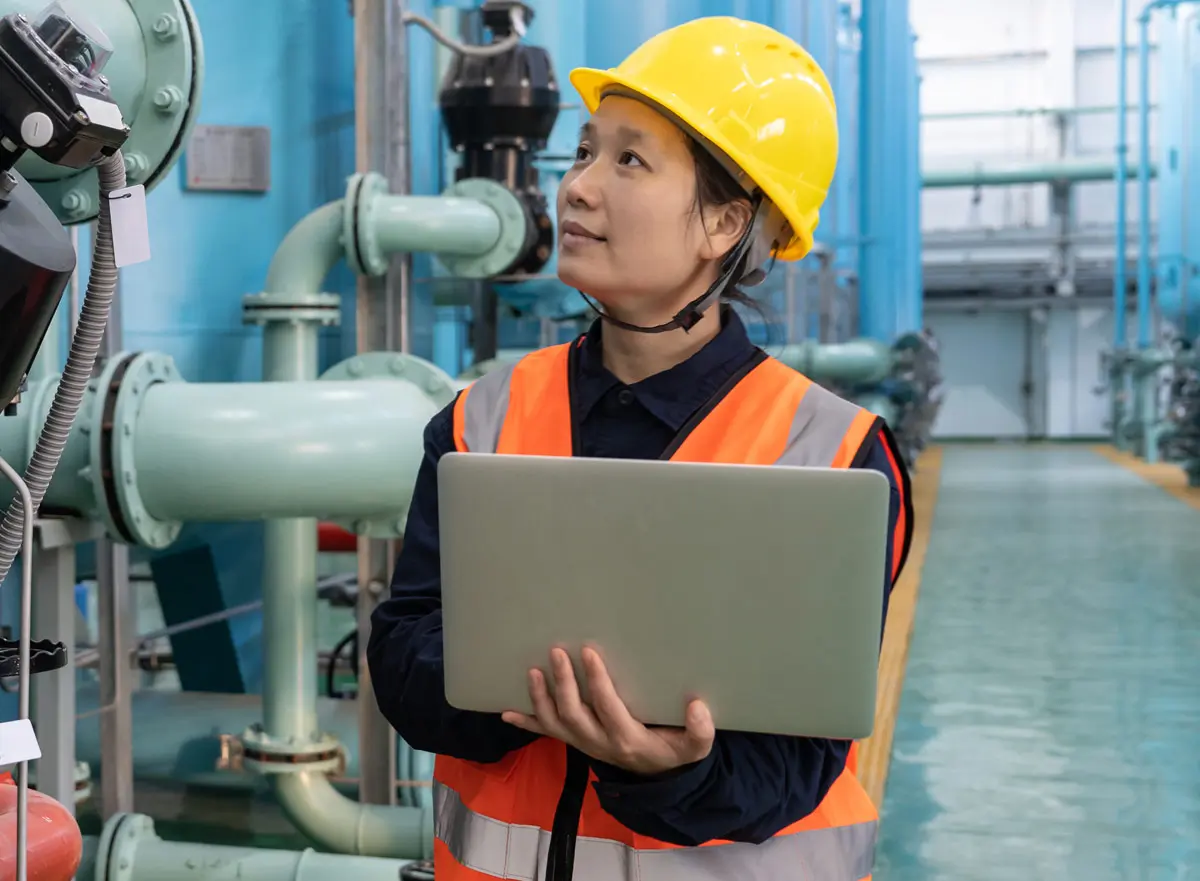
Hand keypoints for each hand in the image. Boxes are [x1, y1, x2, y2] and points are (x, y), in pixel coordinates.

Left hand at [501, 646, 714, 775]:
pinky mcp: (576, 742)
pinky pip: (547, 733)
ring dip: (541, 698)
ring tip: (533, 671)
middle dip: (563, 683)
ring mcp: (584, 743)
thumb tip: (698, 706)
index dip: (597, 681)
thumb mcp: (695, 747)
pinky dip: (526, 723)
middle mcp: (600, 743)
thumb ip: (701, 731)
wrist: (659, 777)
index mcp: (628, 738)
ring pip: (555, 723)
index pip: (608, 707)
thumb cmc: (675, 752)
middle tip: (556, 651)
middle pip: (574, 714)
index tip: (589, 652)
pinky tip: (506, 712)